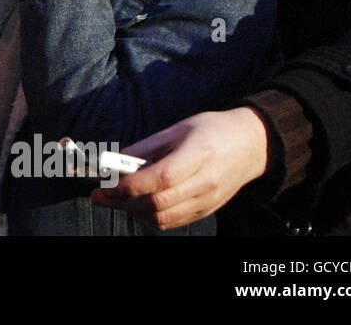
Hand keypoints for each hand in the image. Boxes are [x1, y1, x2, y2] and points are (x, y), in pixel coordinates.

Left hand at [90, 107, 269, 228]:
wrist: (251, 146)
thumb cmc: (210, 131)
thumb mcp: (176, 129)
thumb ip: (144, 148)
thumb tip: (111, 162)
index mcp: (198, 155)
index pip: (161, 178)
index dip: (130, 185)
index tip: (105, 183)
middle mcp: (206, 182)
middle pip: (159, 202)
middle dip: (122, 201)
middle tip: (99, 194)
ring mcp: (208, 200)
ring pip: (163, 218)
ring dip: (132, 211)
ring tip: (115, 199)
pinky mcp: (207, 211)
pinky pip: (173, 222)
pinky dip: (149, 216)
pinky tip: (136, 204)